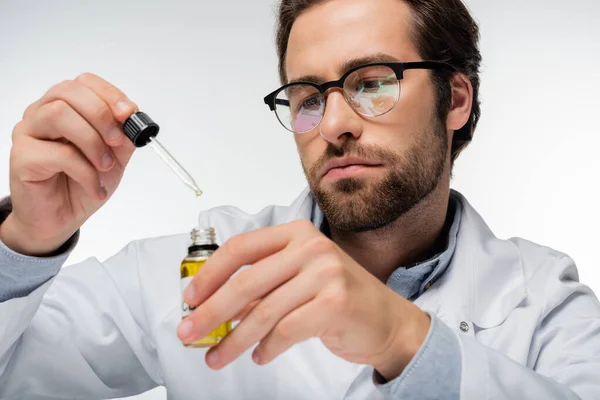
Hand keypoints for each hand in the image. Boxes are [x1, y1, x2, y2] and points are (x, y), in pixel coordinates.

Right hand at [0, 73, 136, 255]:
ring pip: (58, 115)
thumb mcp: (115, 157)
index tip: (128, 114)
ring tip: (105, 166)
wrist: (61, 218)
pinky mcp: (22, 158)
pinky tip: (95, 187)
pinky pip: (58, 154)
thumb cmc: (82, 183)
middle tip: (116, 142)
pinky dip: (86, 172)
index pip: (84, 83)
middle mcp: (42, 114)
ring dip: (92, 141)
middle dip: (101, 116)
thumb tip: (133, 119)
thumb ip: (124, 136)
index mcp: (65, 107)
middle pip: (68, 92)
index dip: (109, 95)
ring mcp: (28, 133)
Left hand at [177, 219, 430, 380]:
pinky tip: (259, 356)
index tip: (190, 297)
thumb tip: (212, 305)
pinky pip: (286, 331)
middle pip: (246, 282)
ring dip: (233, 340)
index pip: (241, 248)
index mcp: (296, 234)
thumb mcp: (297, 282)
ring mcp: (326, 273)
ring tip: (217, 357)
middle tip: (188, 332)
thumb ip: (260, 288)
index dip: (210, 273)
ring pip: (263, 311)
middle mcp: (311, 247)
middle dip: (211, 312)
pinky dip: (267, 348)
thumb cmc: (338, 299)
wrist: (387, 321)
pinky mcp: (335, 303)